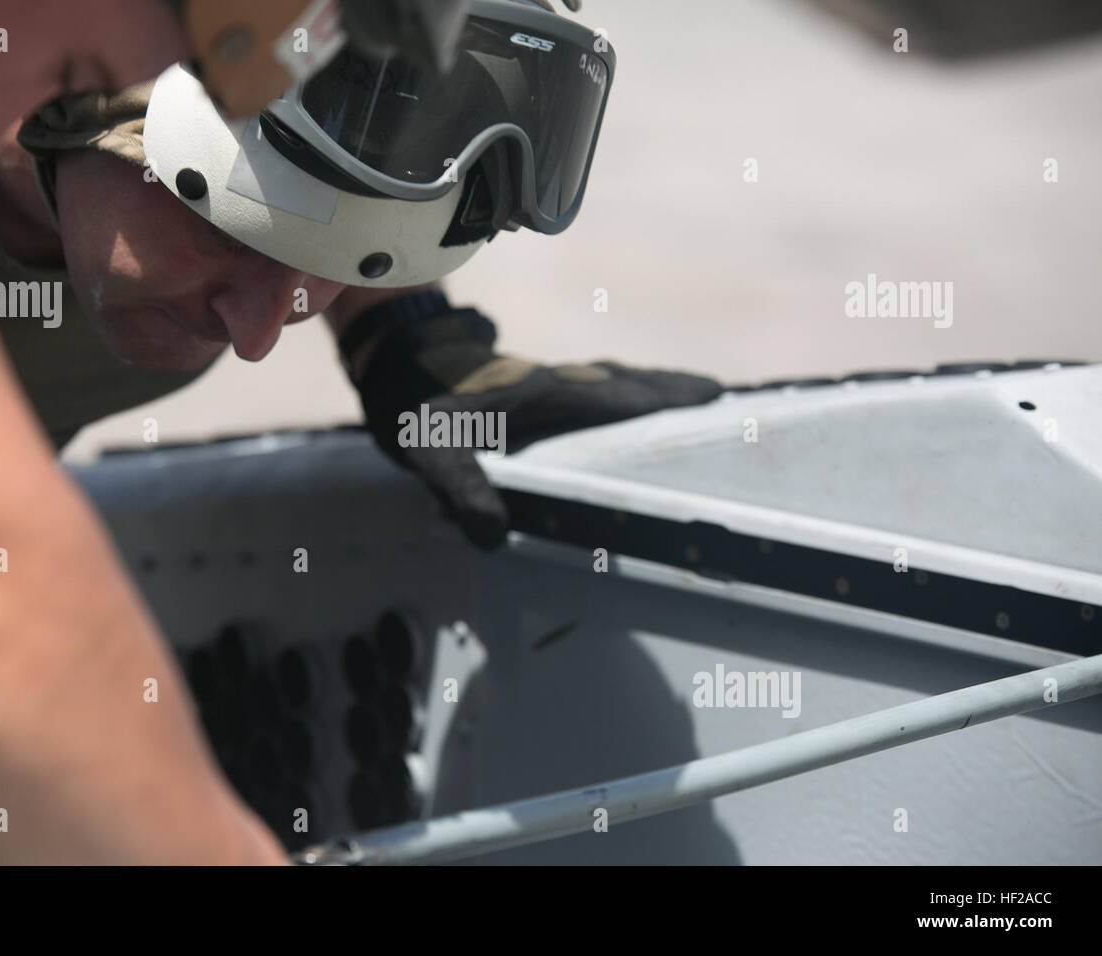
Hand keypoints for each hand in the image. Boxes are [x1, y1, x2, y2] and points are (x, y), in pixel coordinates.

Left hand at [351, 305, 721, 548]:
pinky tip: (609, 404)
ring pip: (603, 380)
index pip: (613, 396)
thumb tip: (493, 535)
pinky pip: (583, 385)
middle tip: (713, 391)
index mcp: (541, 394)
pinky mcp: (523, 382)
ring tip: (678, 395)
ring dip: (643, 387)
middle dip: (667, 388)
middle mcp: (549, 382)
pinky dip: (612, 391)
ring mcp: (538, 378)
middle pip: (621, 382)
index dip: (661, 397)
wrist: (388, 355)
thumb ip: (463, 490)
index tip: (710, 393)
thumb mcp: (431, 452)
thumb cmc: (413, 401)